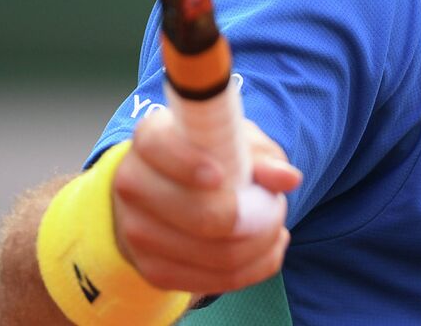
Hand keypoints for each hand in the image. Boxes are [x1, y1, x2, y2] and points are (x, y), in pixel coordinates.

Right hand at [110, 104, 302, 293]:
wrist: (172, 189)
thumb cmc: (213, 155)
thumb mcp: (237, 141)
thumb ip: (262, 156)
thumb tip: (288, 179)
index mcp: (151, 138)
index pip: (159, 148)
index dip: (189, 164)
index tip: (221, 176)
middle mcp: (133, 184)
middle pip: (197, 215)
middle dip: (253, 218)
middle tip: (278, 208)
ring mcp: (137, 232)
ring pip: (212, 255)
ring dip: (259, 246)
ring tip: (276, 228)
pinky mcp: (153, 270)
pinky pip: (211, 282)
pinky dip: (251, 270)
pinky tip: (267, 250)